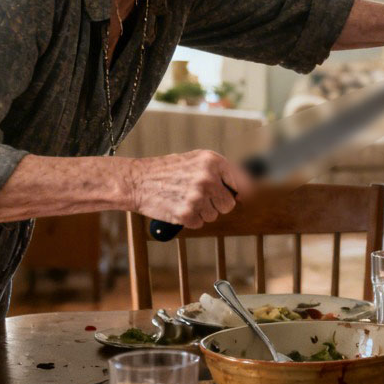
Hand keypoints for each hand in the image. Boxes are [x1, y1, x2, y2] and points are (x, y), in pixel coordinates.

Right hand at [127, 150, 253, 227]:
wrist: (137, 180)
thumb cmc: (167, 170)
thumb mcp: (196, 160)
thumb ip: (220, 171)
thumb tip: (246, 189)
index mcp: (213, 161)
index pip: (243, 183)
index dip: (241, 192)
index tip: (241, 196)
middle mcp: (207, 178)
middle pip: (229, 204)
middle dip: (217, 204)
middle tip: (200, 197)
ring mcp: (197, 197)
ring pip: (214, 215)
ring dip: (202, 212)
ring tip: (185, 199)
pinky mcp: (186, 214)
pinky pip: (199, 224)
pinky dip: (190, 220)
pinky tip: (178, 207)